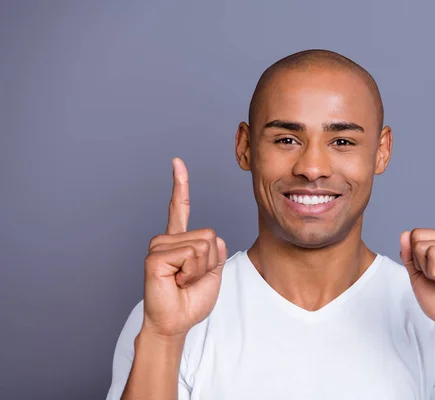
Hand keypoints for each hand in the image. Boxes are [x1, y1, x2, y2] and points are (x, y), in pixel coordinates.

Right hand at [141, 157, 227, 338]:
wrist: (177, 322)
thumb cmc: (191, 300)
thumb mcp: (213, 271)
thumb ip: (215, 250)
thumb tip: (212, 237)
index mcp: (179, 241)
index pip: (180, 208)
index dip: (180, 185)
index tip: (177, 163)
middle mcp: (167, 240)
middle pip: (210, 236)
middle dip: (209, 263)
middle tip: (190, 279)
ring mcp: (159, 247)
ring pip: (203, 246)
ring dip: (200, 270)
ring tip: (182, 281)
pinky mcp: (155, 257)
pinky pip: (190, 255)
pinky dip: (191, 272)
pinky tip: (176, 281)